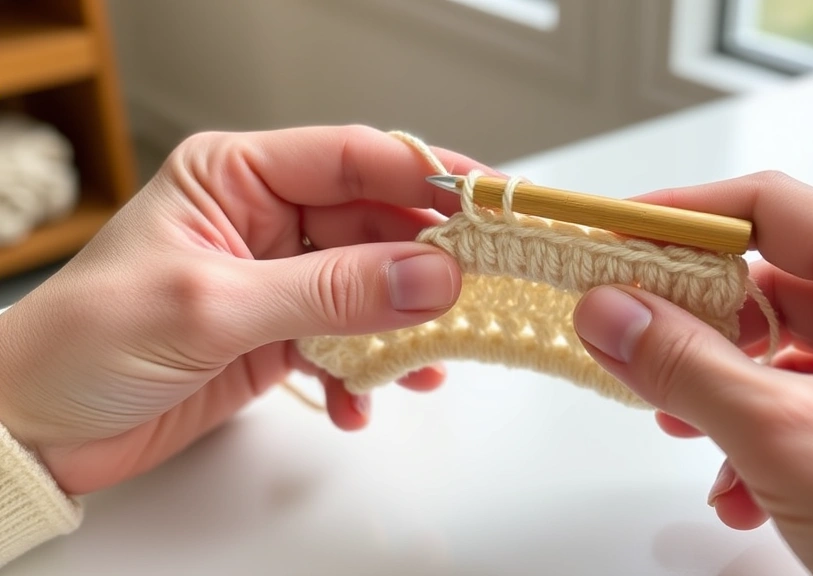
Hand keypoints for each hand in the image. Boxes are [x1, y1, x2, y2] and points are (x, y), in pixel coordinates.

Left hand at [0, 126, 486, 494]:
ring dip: (403, 328)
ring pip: (372, 286)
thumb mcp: (215, 307)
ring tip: (426, 364)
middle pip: (375, 224)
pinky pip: (348, 340)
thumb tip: (432, 277)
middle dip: (425, 265)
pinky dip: (364, 372)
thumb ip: (331, 290)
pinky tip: (359, 401)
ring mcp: (277, 278)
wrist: (37, 429)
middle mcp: (264, 218)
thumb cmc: (87, 342)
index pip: (353, 157)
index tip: (487, 206)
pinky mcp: (279, 332)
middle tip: (477, 296)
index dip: (426, 176)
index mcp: (237, 175)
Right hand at [574, 171, 812, 574]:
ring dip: (720, 387)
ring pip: (782, 345)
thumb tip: (611, 310)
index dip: (680, 219)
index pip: (767, 208)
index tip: (614, 239)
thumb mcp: (785, 436)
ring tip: (681, 426)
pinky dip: (759, 431)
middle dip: (693, 322)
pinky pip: (807, 395)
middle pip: (769, 278)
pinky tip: (740, 486)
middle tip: (628, 340)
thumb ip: (684, 364)